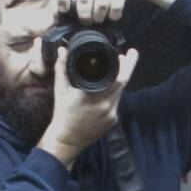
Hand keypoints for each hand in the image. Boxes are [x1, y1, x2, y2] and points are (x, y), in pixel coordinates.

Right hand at [44, 37, 139, 162]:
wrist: (66, 141)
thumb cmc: (62, 115)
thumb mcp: (61, 90)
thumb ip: (62, 69)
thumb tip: (62, 50)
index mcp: (94, 96)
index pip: (117, 77)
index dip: (126, 64)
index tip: (129, 53)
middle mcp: (106, 106)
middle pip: (123, 83)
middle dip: (128, 68)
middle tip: (130, 55)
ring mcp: (111, 115)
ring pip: (120, 93)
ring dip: (119, 81)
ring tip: (118, 69)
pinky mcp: (112, 121)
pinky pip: (116, 103)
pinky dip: (114, 94)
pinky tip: (108, 89)